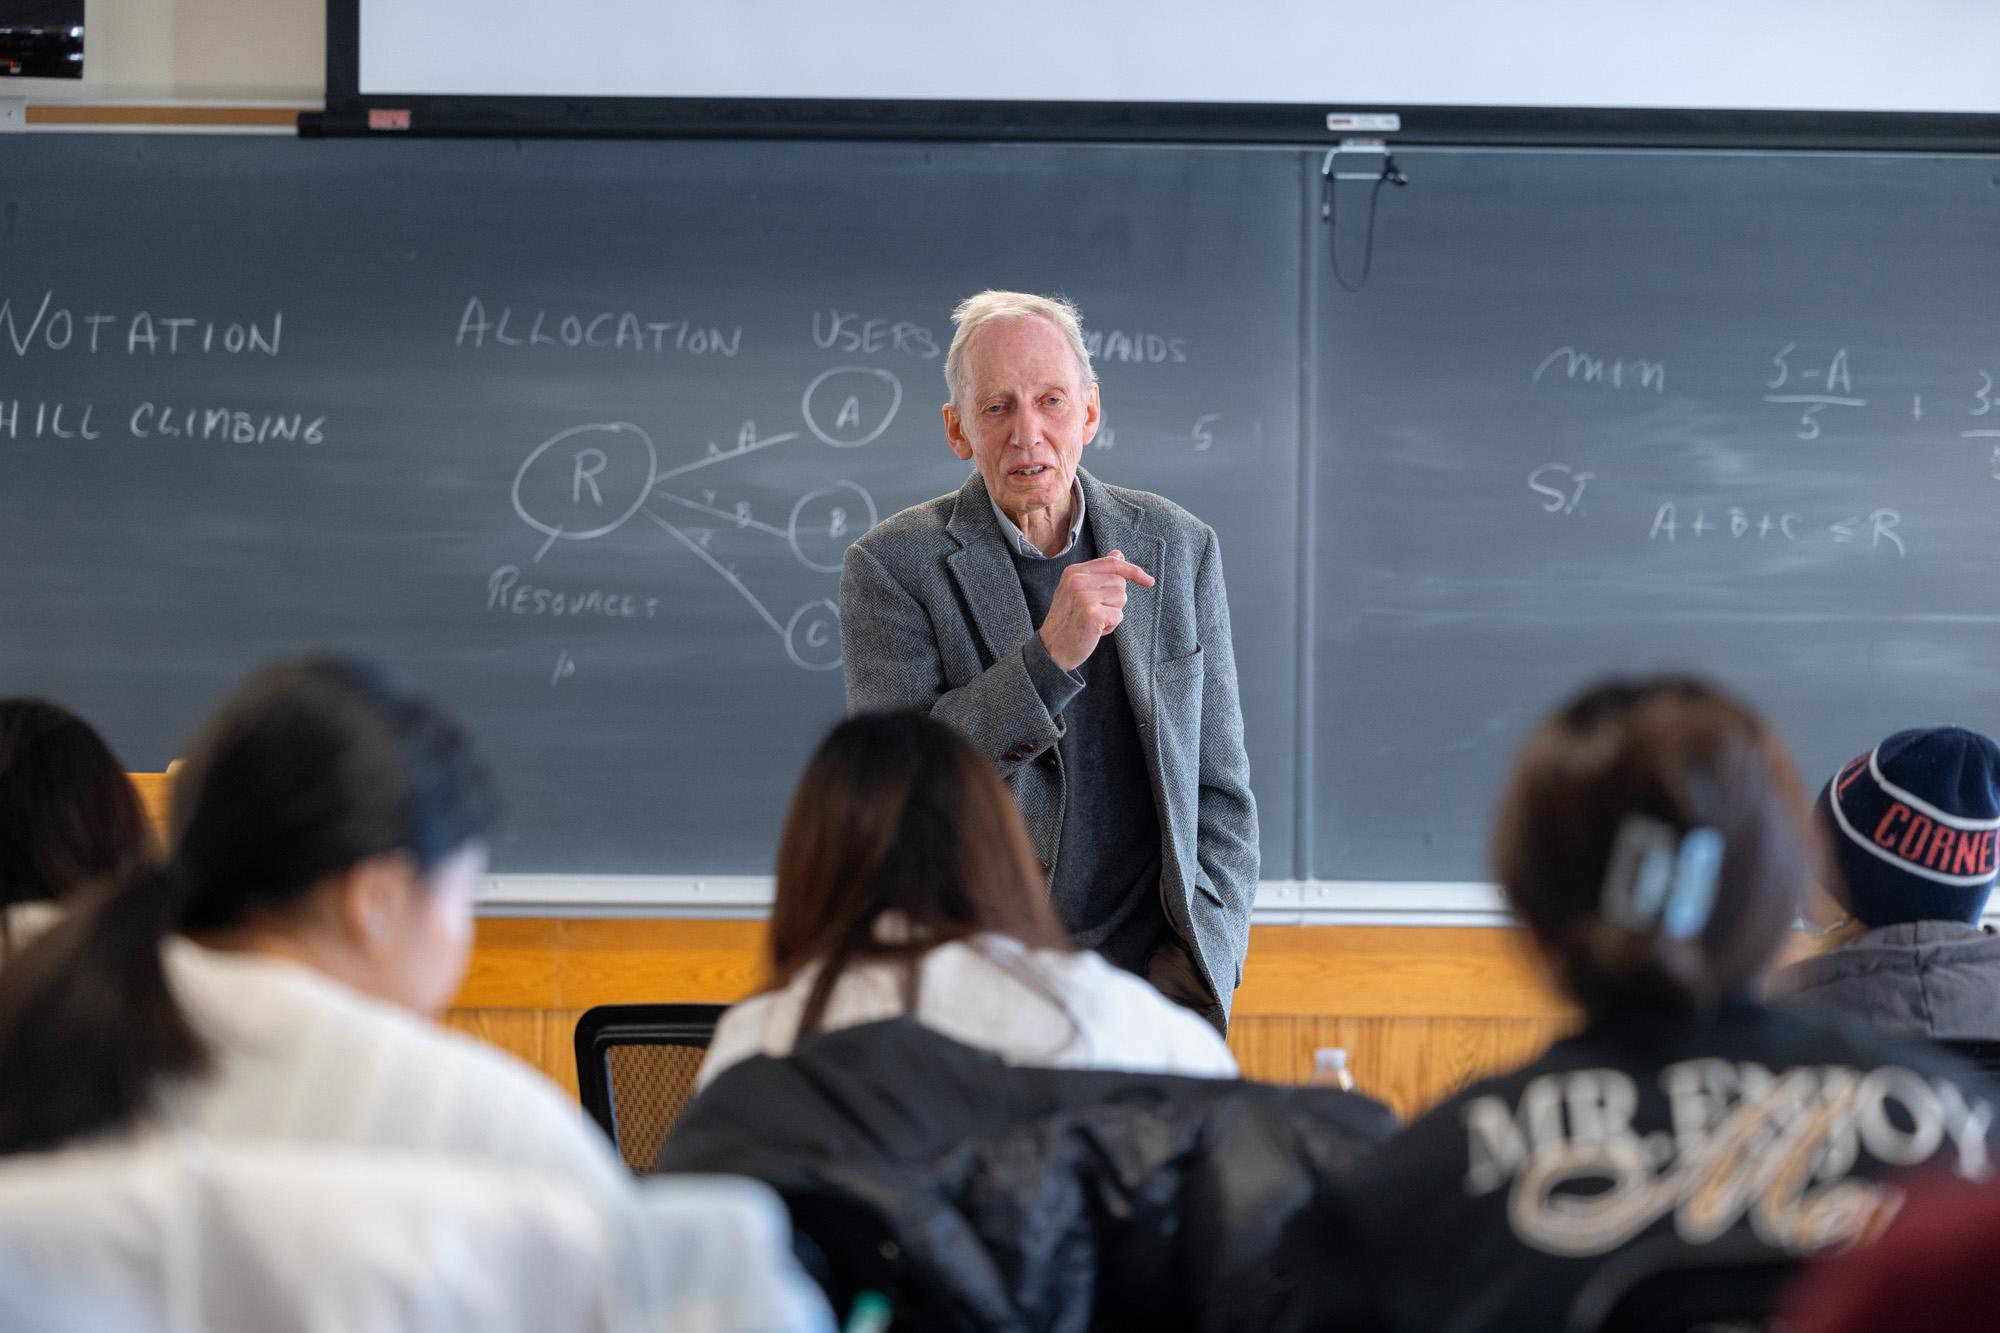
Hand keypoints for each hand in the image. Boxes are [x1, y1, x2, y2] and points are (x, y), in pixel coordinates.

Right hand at [1037, 550, 1155, 671]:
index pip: (1112, 563)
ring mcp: (1084, 597)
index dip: (1133, 570)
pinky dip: (1111, 626)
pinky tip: (1095, 631)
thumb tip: (1118, 554)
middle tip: (1095, 612)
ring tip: (1094, 621)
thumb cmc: (1068, 620)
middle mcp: (1077, 580)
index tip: (1148, 581)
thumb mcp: (1077, 591)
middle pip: (1120, 582)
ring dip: (1113, 613)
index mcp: (1073, 571)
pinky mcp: (1092, 614)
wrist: (1051, 649)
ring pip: (1121, 598)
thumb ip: (1098, 572)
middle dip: (1115, 600)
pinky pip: (1118, 615)